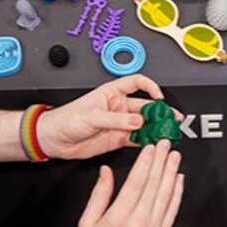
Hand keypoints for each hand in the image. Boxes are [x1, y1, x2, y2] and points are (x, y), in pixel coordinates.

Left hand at [37, 74, 180, 159]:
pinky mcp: (118, 139)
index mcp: (112, 93)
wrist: (54, 139)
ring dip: (155, 128)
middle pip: (145, 106)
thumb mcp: (92, 116)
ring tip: (166, 133)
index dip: (150, 87)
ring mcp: (120, 123)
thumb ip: (116, 119)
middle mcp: (118, 107)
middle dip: (160, 112)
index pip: (137, 83)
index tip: (159, 97)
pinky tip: (153, 143)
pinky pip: (137, 139)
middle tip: (171, 119)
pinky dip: (146, 141)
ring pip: (144, 124)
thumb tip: (138, 121)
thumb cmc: (66, 119)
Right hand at [75, 140, 183, 226]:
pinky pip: (172, 211)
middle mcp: (139, 222)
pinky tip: (178, 181)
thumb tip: (105, 172)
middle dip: (161, 161)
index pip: (137, 181)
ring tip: (175, 156)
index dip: (146, 161)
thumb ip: (99, 195)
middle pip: (154, 184)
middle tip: (167, 144)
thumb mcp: (87, 223)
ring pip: (166, 195)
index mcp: (119, 217)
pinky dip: (177, 194)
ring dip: (171, 173)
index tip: (151, 147)